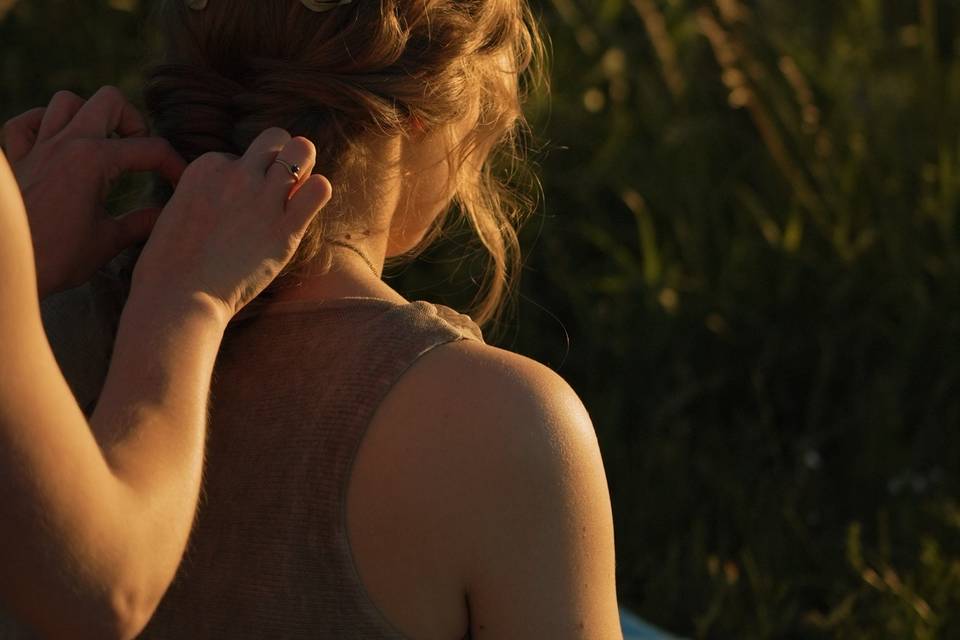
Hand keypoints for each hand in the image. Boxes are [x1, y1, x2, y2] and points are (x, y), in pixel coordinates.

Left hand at [2, 86, 185, 297]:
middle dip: (133, 122)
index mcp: (93, 160)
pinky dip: (42, 125)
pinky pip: (25, 123)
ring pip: (66, 102)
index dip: (174, 165)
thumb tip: (165, 215)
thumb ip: (142, 222)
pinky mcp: (14, 159)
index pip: (150, 149)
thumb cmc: (55, 257)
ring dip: (89, 117)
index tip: (182, 184)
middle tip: (139, 152)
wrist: (6, 266)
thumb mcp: (108, 242)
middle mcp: (65, 143)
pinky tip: (56, 144)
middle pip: (109, 101)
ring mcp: (36, 147)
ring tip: (102, 144)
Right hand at [131, 128, 331, 322]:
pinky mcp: (286, 227)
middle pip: (275, 138)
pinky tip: (305, 209)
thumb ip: (206, 190)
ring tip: (294, 193)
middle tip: (278, 185)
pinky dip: (317, 193)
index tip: (233, 206)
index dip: (243, 178)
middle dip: (281, 155)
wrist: (179, 297)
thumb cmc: (172, 263)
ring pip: (302, 151)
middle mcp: (236, 174)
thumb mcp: (178, 208)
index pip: (240, 154)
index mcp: (205, 165)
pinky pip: (319, 189)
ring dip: (304, 167)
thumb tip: (231, 184)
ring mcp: (263, 198)